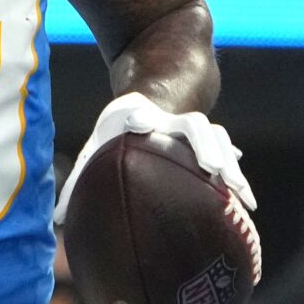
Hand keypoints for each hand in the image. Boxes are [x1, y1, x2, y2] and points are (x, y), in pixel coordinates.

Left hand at [54, 92, 258, 241]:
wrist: (163, 82)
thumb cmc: (121, 123)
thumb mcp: (100, 140)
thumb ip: (77, 177)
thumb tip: (58, 220)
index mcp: (142, 116)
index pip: (144, 115)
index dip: (144, 118)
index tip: (139, 123)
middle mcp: (173, 121)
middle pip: (194, 127)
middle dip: (204, 145)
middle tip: (213, 169)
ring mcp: (196, 126)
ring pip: (219, 142)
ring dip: (230, 168)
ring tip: (243, 199)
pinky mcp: (211, 137)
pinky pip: (227, 156)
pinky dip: (236, 177)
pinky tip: (246, 204)